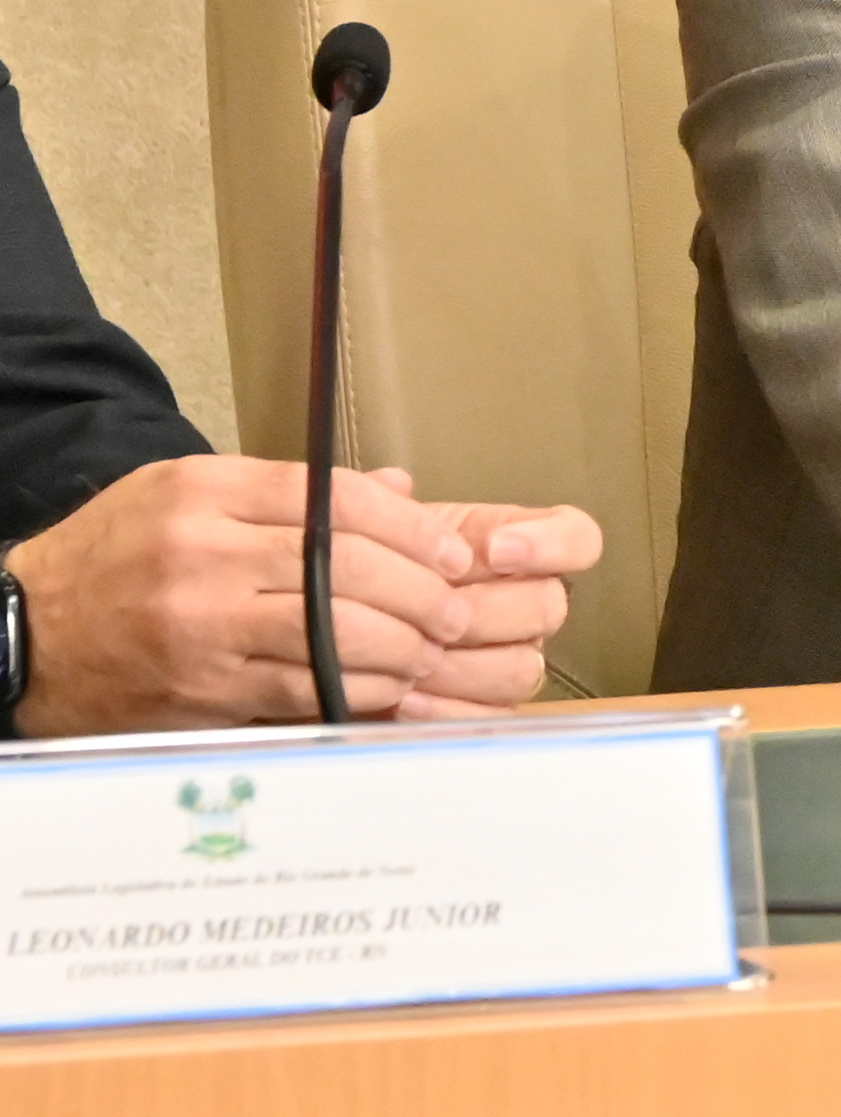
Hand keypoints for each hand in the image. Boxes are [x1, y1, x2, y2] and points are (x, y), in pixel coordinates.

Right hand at [6, 456, 478, 736]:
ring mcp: (199, 626)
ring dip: (400, 644)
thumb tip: (399, 491)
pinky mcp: (199, 688)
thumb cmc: (115, 555)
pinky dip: (358, 687)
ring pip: (330, 632)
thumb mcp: (184, 490)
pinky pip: (301, 687)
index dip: (410, 528)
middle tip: (458, 608)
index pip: (333, 499)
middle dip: (420, 590)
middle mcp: (203, 554)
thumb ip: (290, 491)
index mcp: (205, 492)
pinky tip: (388, 684)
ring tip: (434, 647)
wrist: (25, 635)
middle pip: (342, 566)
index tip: (452, 551)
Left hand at [389, 497, 600, 721]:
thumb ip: (385, 505)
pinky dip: (446, 709)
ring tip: (413, 662)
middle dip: (487, 612)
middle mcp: (526, 606)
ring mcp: (511, 660)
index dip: (550, 544)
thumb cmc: (367, 584)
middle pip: (550, 606)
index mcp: (513, 550)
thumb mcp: (374, 534)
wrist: (335, 646)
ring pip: (523, 668)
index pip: (576, 538)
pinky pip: (490, 717)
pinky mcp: (486, 713)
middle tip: (437, 617)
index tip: (496, 550)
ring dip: (464, 666)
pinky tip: (405, 699)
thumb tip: (394, 485)